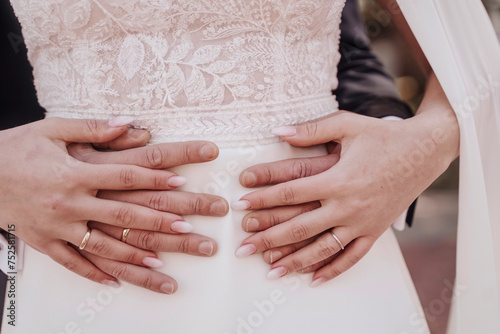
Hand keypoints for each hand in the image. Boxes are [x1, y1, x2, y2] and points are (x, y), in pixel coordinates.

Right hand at [0, 117, 220, 292]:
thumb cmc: (17, 148)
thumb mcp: (53, 130)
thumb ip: (93, 128)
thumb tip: (130, 124)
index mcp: (75, 173)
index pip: (124, 176)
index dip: (155, 177)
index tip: (182, 180)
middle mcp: (70, 203)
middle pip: (123, 214)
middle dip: (158, 221)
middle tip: (188, 227)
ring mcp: (57, 227)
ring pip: (103, 246)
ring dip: (134, 255)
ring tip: (162, 263)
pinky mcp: (44, 242)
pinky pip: (71, 263)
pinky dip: (94, 274)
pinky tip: (115, 283)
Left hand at [233, 109, 458, 285]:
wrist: (425, 151)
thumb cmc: (384, 135)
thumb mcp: (348, 124)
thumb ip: (311, 129)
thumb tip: (277, 131)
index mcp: (337, 178)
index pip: (290, 193)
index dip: (262, 198)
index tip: (239, 206)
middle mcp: (348, 205)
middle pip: (300, 227)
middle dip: (268, 238)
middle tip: (242, 248)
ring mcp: (362, 222)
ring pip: (322, 248)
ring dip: (294, 261)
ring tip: (270, 271)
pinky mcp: (375, 231)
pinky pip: (352, 257)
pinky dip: (332, 270)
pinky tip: (313, 279)